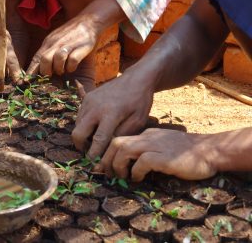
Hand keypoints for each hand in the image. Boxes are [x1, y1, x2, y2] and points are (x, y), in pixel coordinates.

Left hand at [27, 15, 98, 76]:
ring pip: (58, 59)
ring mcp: (69, 45)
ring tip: (62, 70)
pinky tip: (72, 67)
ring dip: (59, 69)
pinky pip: (73, 60)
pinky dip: (71, 67)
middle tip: (51, 75)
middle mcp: (57, 43)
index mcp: (48, 42)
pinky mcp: (81, 47)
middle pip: (45, 59)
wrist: (88, 21)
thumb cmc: (70, 34)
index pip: (36, 58)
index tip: (26, 81)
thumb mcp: (54, 40)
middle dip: (46, 71)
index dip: (31, 71)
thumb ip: (47, 52)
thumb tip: (38, 68)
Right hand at [72, 73, 153, 158]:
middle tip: (90, 153)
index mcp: (110, 114)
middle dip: (81, 147)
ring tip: (95, 141)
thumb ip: (121, 136)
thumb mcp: (137, 121)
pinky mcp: (86, 98)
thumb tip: (107, 152)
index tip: (96, 165)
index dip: (95, 155)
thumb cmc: (140, 102)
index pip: (97, 140)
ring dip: (83, 136)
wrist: (136, 78)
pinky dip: (85, 126)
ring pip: (77, 126)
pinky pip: (80, 117)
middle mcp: (95, 107)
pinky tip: (96, 127)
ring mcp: (88, 102)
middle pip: (78, 134)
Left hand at [97, 128, 217, 180]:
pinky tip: (139, 179)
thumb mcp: (162, 147)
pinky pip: (142, 162)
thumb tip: (130, 167)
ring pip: (124, 149)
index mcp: (146, 135)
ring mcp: (155, 145)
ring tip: (123, 177)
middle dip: (107, 160)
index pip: (119, 140)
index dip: (107, 154)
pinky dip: (136, 172)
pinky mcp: (164, 157)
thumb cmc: (186, 153)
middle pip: (116, 142)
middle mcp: (147, 137)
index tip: (104, 168)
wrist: (210, 151)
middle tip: (108, 174)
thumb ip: (147, 151)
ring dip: (118, 165)